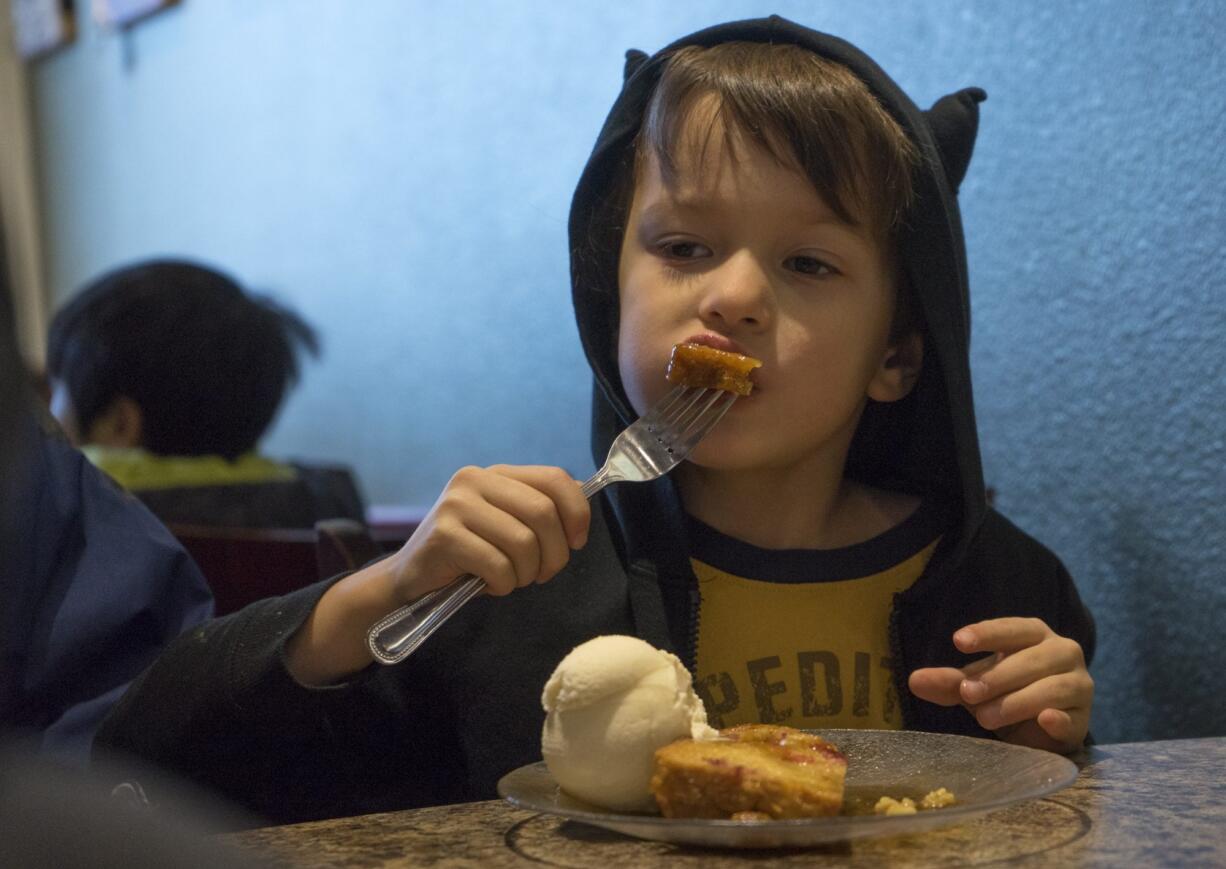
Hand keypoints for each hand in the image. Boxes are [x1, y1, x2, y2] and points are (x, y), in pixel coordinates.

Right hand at [385, 464, 589, 599]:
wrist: (411, 579)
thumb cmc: (469, 556)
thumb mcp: (506, 525)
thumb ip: (536, 512)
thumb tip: (581, 507)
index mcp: (497, 473)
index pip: (554, 478)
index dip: (577, 511)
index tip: (577, 541)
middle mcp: (475, 480)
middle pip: (544, 513)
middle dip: (554, 554)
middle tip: (542, 574)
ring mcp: (456, 505)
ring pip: (524, 543)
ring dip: (526, 574)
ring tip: (510, 579)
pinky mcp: (444, 536)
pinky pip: (498, 566)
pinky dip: (502, 584)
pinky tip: (487, 584)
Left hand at [908, 618, 1092, 752]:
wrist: (1040, 728)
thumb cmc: (1006, 693)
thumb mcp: (975, 685)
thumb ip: (948, 682)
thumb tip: (914, 680)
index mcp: (1035, 635)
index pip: (1013, 629)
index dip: (987, 634)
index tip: (958, 641)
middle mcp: (1063, 653)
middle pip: (1032, 659)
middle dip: (998, 676)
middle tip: (967, 693)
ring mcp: (1079, 686)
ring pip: (1052, 688)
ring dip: (1017, 701)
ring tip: (984, 716)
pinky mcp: (1083, 720)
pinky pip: (1073, 718)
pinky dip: (1058, 719)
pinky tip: (1045, 720)